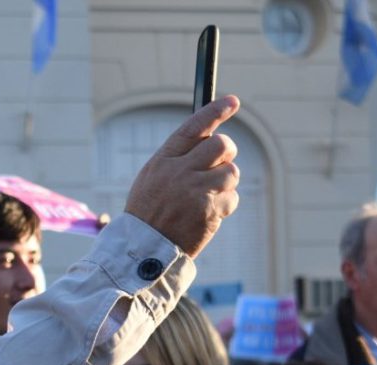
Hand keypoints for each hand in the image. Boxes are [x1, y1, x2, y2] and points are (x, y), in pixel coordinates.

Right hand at [124, 95, 240, 257]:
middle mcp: (180, 173)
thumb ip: (177, 158)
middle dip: (226, 153)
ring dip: (225, 183)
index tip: (232, 102)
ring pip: (231, 173)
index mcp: (164, 161)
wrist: (144, 250)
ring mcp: (196, 193)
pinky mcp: (209, 212)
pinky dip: (224, 206)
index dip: (215, 111)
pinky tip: (208, 214)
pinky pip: (232, 198)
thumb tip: (209, 139)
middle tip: (220, 163)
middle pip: (221, 146)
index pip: (194, 128)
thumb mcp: (152, 178)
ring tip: (207, 197)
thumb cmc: (148, 212)